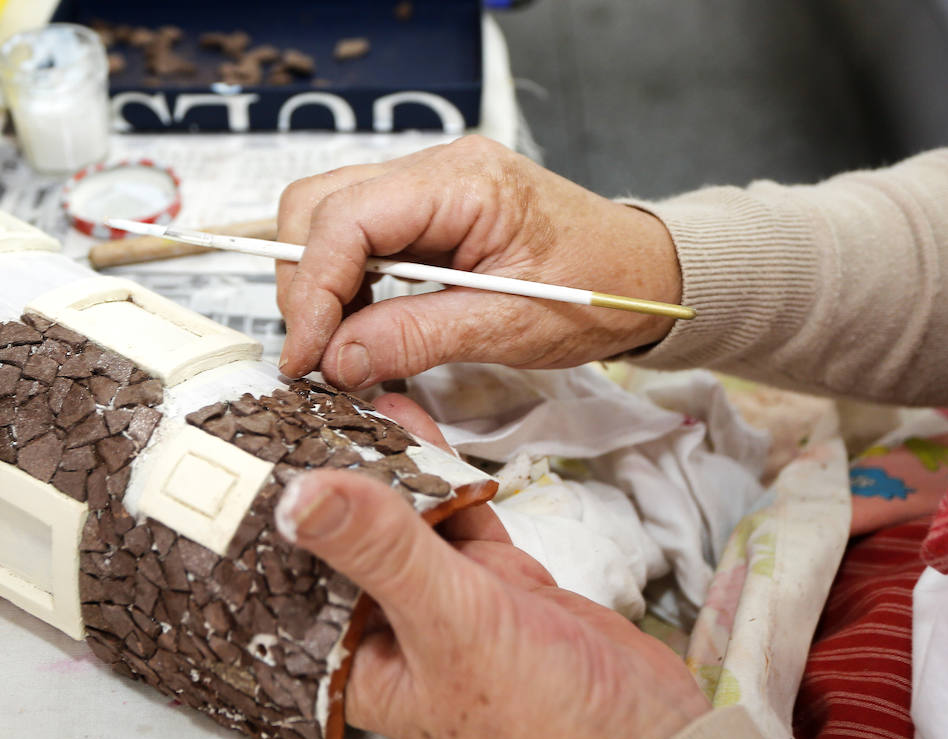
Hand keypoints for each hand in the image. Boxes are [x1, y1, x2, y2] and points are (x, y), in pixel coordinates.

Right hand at [274, 136, 682, 386]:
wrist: (642, 275)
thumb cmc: (597, 290)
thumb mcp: (508, 326)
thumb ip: (416, 338)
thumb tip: (337, 360)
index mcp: (464, 183)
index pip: (348, 219)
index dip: (313, 290)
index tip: (305, 355)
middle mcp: (437, 168)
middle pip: (319, 205)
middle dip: (305, 283)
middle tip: (315, 354)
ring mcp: (427, 185)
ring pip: (327, 218)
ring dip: (320, 286)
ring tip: (339, 346)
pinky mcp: (424, 210)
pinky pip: (356, 237)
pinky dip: (344, 284)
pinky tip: (362, 325)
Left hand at [276, 394, 708, 738]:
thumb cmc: (543, 721)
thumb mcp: (451, 624)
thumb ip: (382, 550)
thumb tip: (300, 494)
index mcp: (353, 661)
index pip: (284, 584)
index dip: (260, 523)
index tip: (235, 455)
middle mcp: (386, 628)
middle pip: (337, 540)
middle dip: (319, 478)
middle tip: (289, 407)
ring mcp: (440, 599)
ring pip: (395, 517)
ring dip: (378, 465)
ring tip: (345, 400)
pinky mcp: (489, 577)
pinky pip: (451, 510)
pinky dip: (438, 471)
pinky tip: (411, 424)